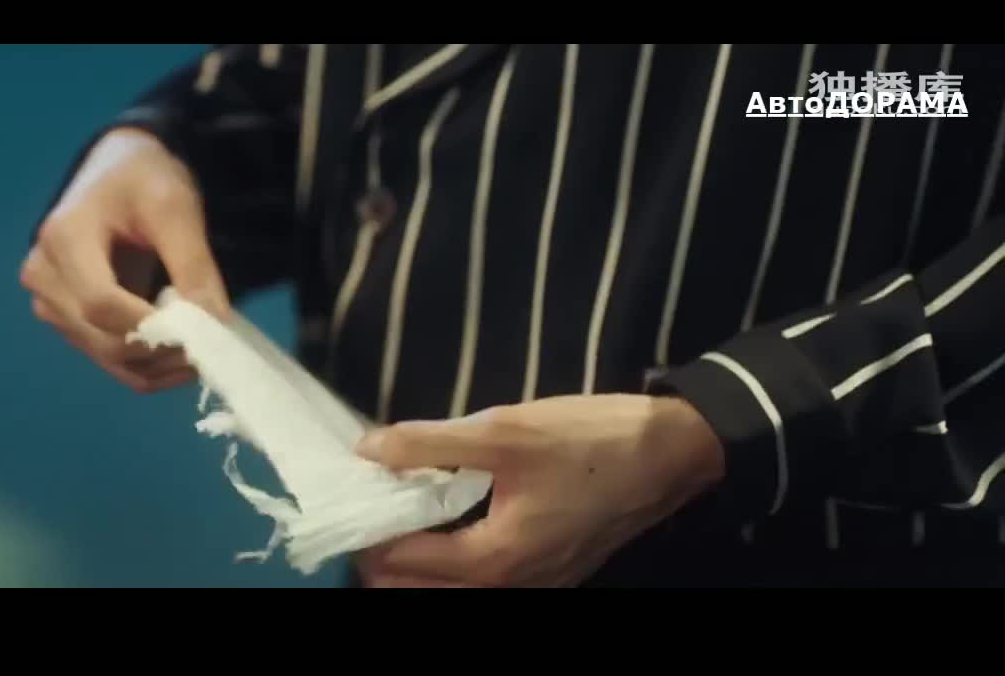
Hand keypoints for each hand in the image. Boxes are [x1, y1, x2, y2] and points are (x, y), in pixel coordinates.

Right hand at [20, 127, 228, 391]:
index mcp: (62, 239)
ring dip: (158, 364)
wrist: (120, 170)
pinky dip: (147, 367)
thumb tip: (214, 323)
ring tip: (201, 345)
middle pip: (103, 339)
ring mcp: (50, 302)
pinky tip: (180, 355)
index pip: (101, 304)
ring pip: (108, 358)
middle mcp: (45, 277)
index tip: (202, 329)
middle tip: (213, 342)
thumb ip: (193, 264)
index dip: (150, 326)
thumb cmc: (144, 178)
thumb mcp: (176, 207)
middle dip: (161, 350)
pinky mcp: (66, 320)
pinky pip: (108, 360)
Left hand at [352, 394, 724, 587]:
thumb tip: (367, 450)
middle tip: (369, 502)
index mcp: (495, 562)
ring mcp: (535, 587)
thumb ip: (429, 444)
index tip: (350, 492)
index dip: (365, 531)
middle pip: (416, 591)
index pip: (398, 566)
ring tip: (398, 507)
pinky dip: (450, 559)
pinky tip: (444, 516)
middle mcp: (511, 589)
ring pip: (448, 591)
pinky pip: (481, 580)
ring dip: (414, 560)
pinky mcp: (550, 573)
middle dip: (382, 554)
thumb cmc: (591, 441)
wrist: (673, 452)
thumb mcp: (504, 432)